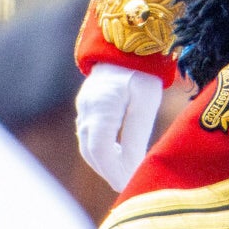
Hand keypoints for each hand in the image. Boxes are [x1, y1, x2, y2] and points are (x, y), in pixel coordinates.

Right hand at [76, 64, 163, 191]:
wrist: (128, 42)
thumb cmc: (142, 71)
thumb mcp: (145, 102)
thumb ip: (136, 135)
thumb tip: (134, 168)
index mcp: (101, 107)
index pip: (100, 150)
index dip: (113, 171)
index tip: (129, 185)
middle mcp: (87, 109)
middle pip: (90, 151)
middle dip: (108, 171)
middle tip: (128, 186)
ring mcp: (84, 106)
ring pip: (87, 144)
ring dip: (104, 162)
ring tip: (125, 175)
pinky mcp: (87, 104)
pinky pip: (89, 133)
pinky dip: (101, 149)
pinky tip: (117, 155)